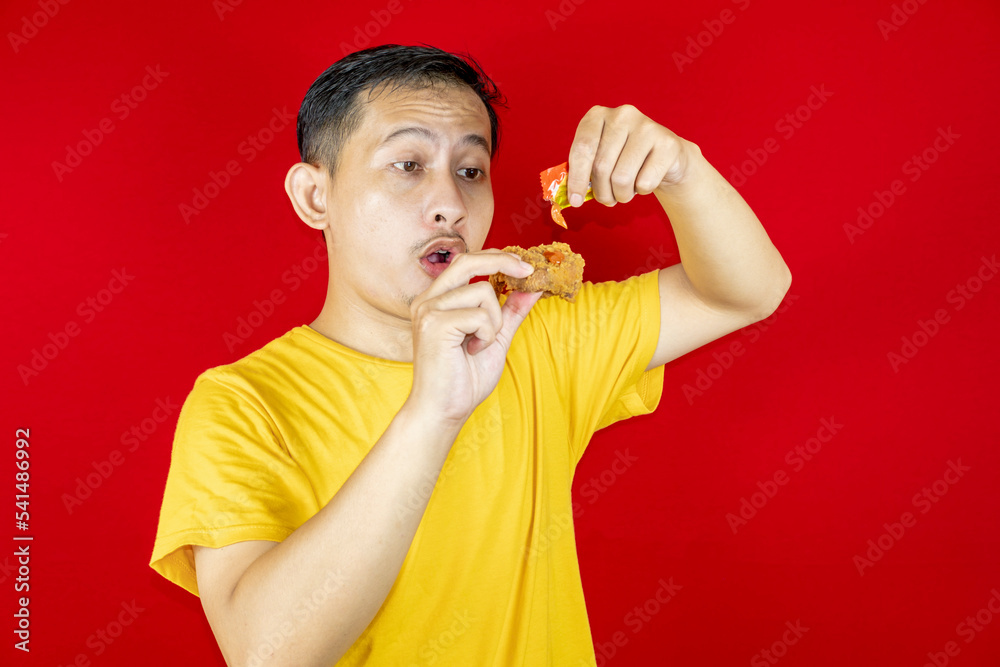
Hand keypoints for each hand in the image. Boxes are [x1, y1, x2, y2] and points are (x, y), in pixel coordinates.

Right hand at [408, 250, 543, 423]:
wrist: (443, 410)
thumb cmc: (464, 378)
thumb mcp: (495, 337)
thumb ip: (511, 311)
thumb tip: (534, 287)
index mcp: (437, 299)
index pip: (466, 262)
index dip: (496, 258)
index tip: (525, 266)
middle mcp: (428, 299)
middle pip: (468, 260)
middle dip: (503, 261)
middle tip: (529, 271)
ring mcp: (428, 310)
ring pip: (482, 292)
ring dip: (494, 322)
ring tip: (478, 345)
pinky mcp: (434, 324)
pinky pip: (480, 316)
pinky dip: (486, 335)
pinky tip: (471, 352)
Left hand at [565, 104, 696, 206]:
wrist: (666, 156)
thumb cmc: (624, 159)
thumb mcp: (599, 158)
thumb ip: (583, 171)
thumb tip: (572, 198)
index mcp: (598, 115)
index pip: (582, 148)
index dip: (577, 178)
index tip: (575, 201)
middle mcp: (622, 115)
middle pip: (601, 167)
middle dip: (602, 193)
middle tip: (607, 200)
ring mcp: (646, 126)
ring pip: (621, 178)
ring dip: (621, 195)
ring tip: (625, 192)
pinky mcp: (667, 143)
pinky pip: (644, 183)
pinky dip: (642, 191)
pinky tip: (645, 180)